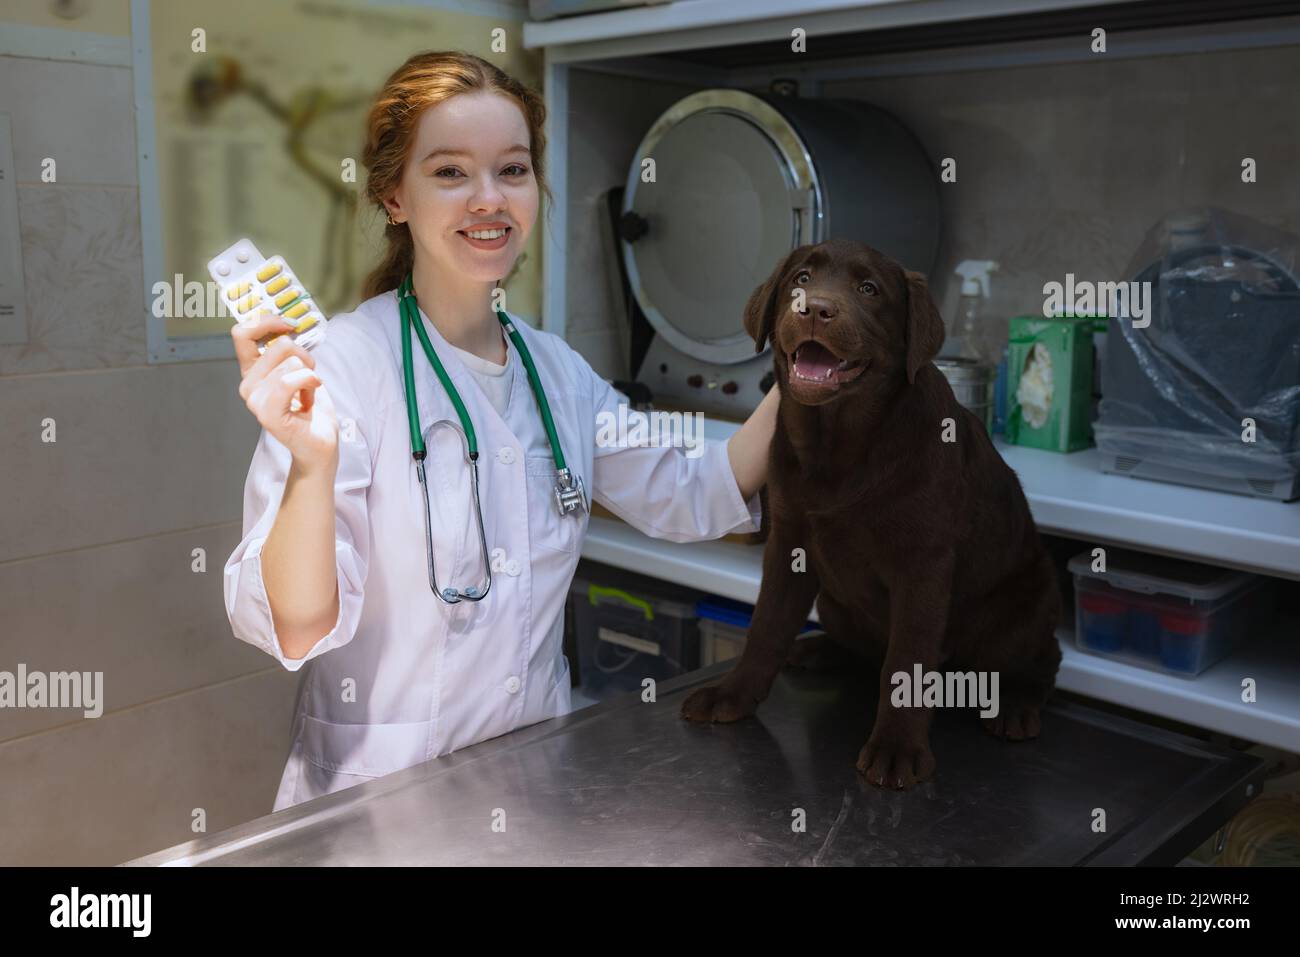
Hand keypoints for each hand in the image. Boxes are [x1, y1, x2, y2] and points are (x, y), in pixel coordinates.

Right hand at [233, 310, 337, 474]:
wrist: (320, 443)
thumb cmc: (312, 408)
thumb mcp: (300, 369)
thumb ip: (288, 349)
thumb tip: (289, 324)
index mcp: (252, 371)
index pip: (242, 333)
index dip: (267, 322)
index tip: (290, 326)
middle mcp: (248, 384)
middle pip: (280, 346)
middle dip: (306, 357)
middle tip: (308, 378)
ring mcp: (255, 400)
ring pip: (291, 362)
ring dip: (309, 375)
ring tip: (306, 394)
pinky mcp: (268, 413)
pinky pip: (289, 381)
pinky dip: (309, 383)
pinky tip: (309, 398)